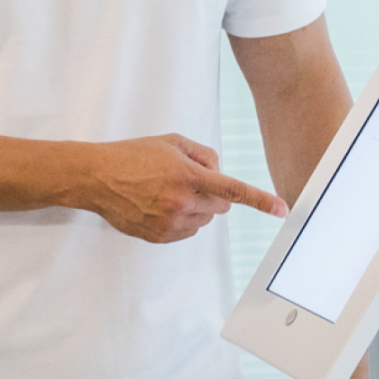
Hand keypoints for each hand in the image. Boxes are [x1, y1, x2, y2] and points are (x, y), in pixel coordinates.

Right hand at [73, 135, 285, 242]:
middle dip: (215, 194)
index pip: (233, 190)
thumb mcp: (171, 141)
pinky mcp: (159, 237)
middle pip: (222, 206)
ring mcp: (169, 222)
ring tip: (168, 192)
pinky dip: (183, 220)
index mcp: (187, 176)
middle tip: (189, 180)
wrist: (95, 177)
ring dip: (198, 208)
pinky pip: (188, 232)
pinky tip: (160, 205)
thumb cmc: (132, 155)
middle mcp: (180, 202)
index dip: (260, 201)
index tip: (282, 209)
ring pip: (205, 220)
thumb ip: (204, 154)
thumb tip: (220, 172)